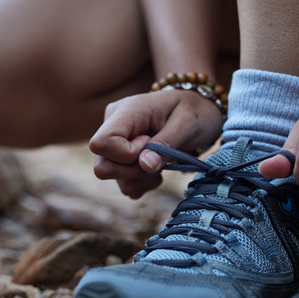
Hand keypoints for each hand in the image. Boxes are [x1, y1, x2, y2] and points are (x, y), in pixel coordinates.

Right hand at [89, 89, 222, 198]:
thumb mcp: (187, 122)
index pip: (101, 143)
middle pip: (102, 167)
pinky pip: (126, 186)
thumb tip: (145, 165)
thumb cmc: (194, 111)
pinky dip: (145, 183)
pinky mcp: (120, 161)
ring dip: (143, 177)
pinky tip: (157, 167)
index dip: (126, 154)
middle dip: (135, 170)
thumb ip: (165, 143)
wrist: (197, 112)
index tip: (150, 143)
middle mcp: (111, 126)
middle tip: (159, 156)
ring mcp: (114, 145)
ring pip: (115, 179)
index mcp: (125, 111)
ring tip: (162, 160)